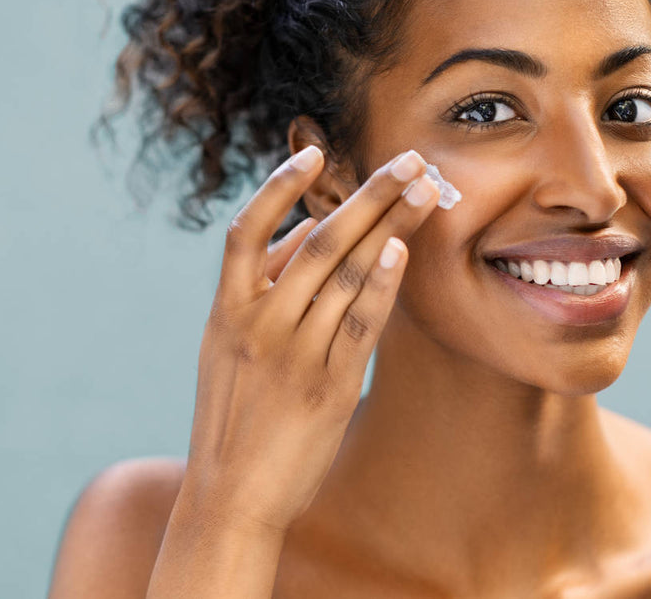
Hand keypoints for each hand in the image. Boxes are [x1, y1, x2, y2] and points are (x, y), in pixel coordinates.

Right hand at [181, 146, 439, 533]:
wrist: (229, 497)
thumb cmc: (232, 418)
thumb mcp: (225, 351)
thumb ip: (257, 296)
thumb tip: (296, 241)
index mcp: (226, 311)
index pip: (246, 231)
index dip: (278, 187)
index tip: (313, 152)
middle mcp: (257, 324)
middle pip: (316, 240)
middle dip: (368, 193)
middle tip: (409, 159)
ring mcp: (292, 355)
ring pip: (343, 272)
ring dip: (390, 225)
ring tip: (425, 190)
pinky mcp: (327, 387)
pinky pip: (359, 324)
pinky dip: (381, 284)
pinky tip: (403, 250)